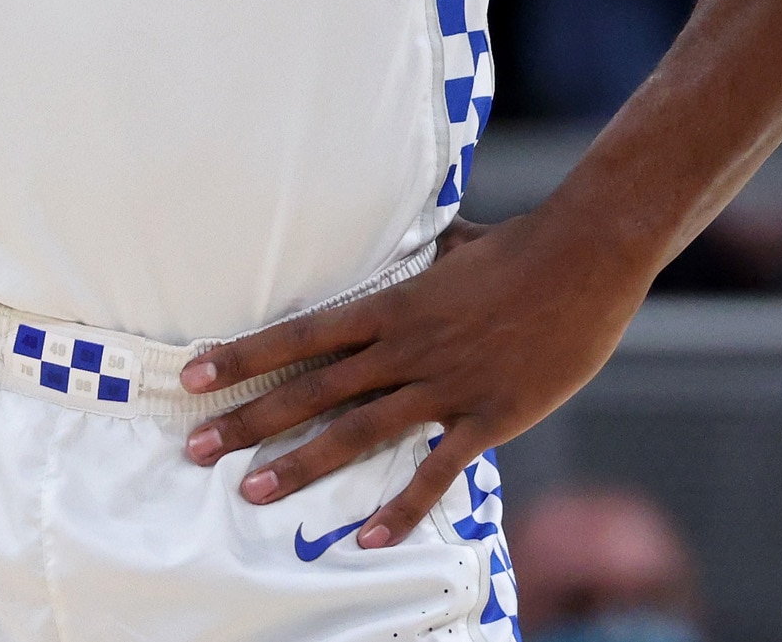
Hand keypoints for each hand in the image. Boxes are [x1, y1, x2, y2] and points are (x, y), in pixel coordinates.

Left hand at [178, 210, 645, 546]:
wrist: (587, 257)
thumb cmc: (523, 246)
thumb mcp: (455, 245)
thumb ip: (420, 258)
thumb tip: (406, 247)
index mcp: (394, 304)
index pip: (302, 334)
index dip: (245, 354)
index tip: (194, 373)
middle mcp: (407, 347)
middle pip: (314, 389)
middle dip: (251, 418)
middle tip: (196, 446)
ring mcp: (446, 384)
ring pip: (358, 431)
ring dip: (301, 463)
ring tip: (252, 489)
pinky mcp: (489, 416)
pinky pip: (437, 470)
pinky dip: (402, 506)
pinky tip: (367, 535)